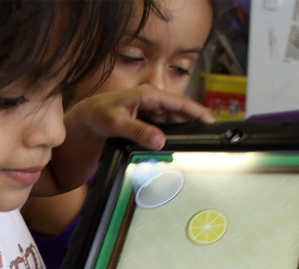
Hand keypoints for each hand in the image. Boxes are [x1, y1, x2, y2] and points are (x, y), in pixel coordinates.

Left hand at [66, 83, 214, 149]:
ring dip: (183, 130)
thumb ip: (138, 131)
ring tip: (195, 142)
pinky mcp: (148, 118)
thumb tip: (160, 141)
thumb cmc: (99, 114)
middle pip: (180, 111)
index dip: (197, 112)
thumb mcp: (116, 123)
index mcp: (148, 95)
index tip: (211, 122)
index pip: (179, 102)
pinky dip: (171, 134)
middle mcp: (153, 100)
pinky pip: (165, 126)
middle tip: (207, 137)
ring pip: (173, 120)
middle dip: (194, 122)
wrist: (87, 117)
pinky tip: (175, 143)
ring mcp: (151, 109)